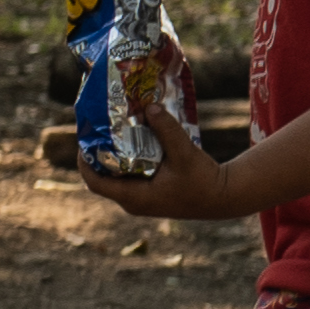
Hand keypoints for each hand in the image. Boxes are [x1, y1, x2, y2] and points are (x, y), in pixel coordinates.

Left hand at [72, 43, 251, 219]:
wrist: (226, 197)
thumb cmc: (204, 180)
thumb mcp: (185, 153)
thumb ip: (167, 130)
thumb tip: (149, 107)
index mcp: (134, 198)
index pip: (95, 182)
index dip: (84, 161)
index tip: (83, 139)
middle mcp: (133, 201)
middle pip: (103, 177)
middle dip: (98, 153)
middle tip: (98, 129)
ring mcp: (142, 199)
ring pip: (117, 177)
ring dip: (113, 155)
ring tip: (112, 131)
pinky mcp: (151, 194)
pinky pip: (130, 176)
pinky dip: (128, 159)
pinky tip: (134, 140)